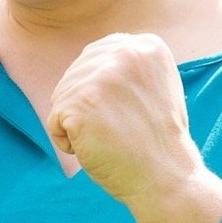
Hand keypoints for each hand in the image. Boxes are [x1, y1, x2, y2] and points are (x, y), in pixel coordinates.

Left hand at [46, 33, 202, 211]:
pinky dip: (68, 142)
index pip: (95, 56)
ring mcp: (101, 77)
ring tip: (111, 138)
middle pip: (75, 74)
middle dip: (87, 108)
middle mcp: (125, 52)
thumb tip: (86, 61)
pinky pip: (54, 120)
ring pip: (62, 97)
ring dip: (77, 125)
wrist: (166, 177)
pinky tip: (96, 148)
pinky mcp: (80, 102)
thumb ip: (125, 67)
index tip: (128, 114)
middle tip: (122, 130)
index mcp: (147, 45)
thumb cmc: (157, 141)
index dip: (99, 92)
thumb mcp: (153, 87)